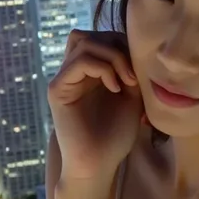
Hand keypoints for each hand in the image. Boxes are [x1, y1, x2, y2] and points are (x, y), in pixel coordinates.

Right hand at [48, 30, 141, 183]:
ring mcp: (64, 79)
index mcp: (90, 71)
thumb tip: (135, 46)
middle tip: (134, 75)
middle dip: (117, 46)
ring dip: (112, 56)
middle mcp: (73, 72)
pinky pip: (78, 62)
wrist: (99, 165)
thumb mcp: (132, 95)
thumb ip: (130, 69)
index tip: (140, 72)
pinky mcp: (58, 90)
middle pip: (91, 34)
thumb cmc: (116, 135)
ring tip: (127, 81)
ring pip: (83, 41)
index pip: (102, 37)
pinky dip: (102, 68)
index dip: (123, 45)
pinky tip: (115, 88)